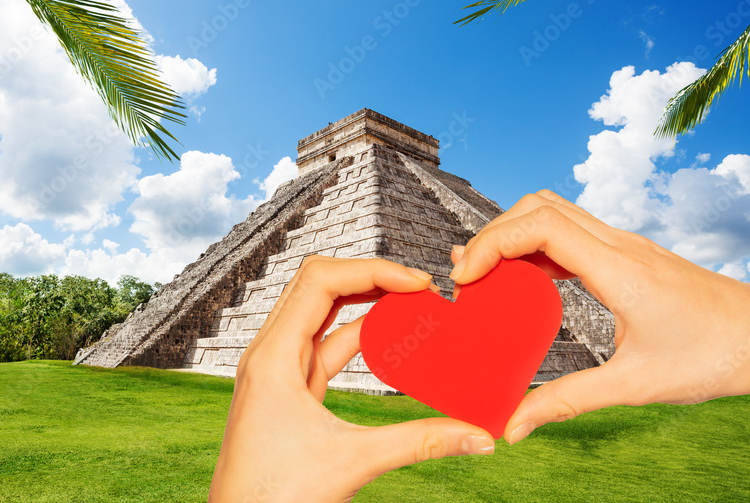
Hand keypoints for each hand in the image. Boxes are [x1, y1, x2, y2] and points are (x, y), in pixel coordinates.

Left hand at [209, 256, 494, 502]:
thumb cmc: (275, 499)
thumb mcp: (354, 462)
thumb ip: (420, 443)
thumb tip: (479, 437)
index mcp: (272, 356)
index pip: (321, 280)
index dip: (373, 270)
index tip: (420, 283)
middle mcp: (270, 354)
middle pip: (319, 286)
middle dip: (371, 277)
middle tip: (421, 287)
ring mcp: (277, 372)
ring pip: (323, 316)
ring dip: (367, 304)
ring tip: (414, 306)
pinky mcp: (289, 392)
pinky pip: (326, 348)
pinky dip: (360, 338)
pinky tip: (392, 340)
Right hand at [449, 190, 749, 444]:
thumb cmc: (714, 356)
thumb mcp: (634, 385)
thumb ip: (567, 402)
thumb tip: (514, 426)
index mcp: (617, 269)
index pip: (539, 226)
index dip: (491, 244)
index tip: (466, 279)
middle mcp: (618, 244)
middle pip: (536, 206)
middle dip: (492, 235)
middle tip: (469, 279)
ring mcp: (623, 243)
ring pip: (552, 210)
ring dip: (512, 234)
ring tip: (487, 276)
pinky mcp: (626, 253)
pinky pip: (569, 231)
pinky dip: (535, 245)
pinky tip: (524, 280)